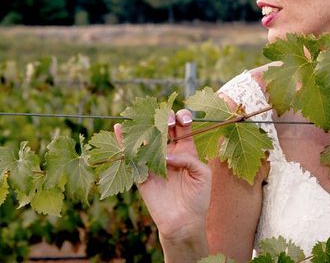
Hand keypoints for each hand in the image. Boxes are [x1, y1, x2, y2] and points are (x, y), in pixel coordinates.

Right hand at [114, 109, 211, 241]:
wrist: (184, 221)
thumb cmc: (198, 197)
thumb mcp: (202, 174)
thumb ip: (189, 159)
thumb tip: (166, 156)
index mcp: (186, 148)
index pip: (182, 126)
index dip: (182, 118)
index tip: (182, 120)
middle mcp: (169, 151)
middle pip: (163, 127)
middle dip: (164, 119)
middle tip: (165, 122)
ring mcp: (154, 161)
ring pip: (147, 138)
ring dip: (144, 126)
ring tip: (143, 117)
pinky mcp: (141, 173)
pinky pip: (131, 156)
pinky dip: (122, 142)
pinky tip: (118, 128)